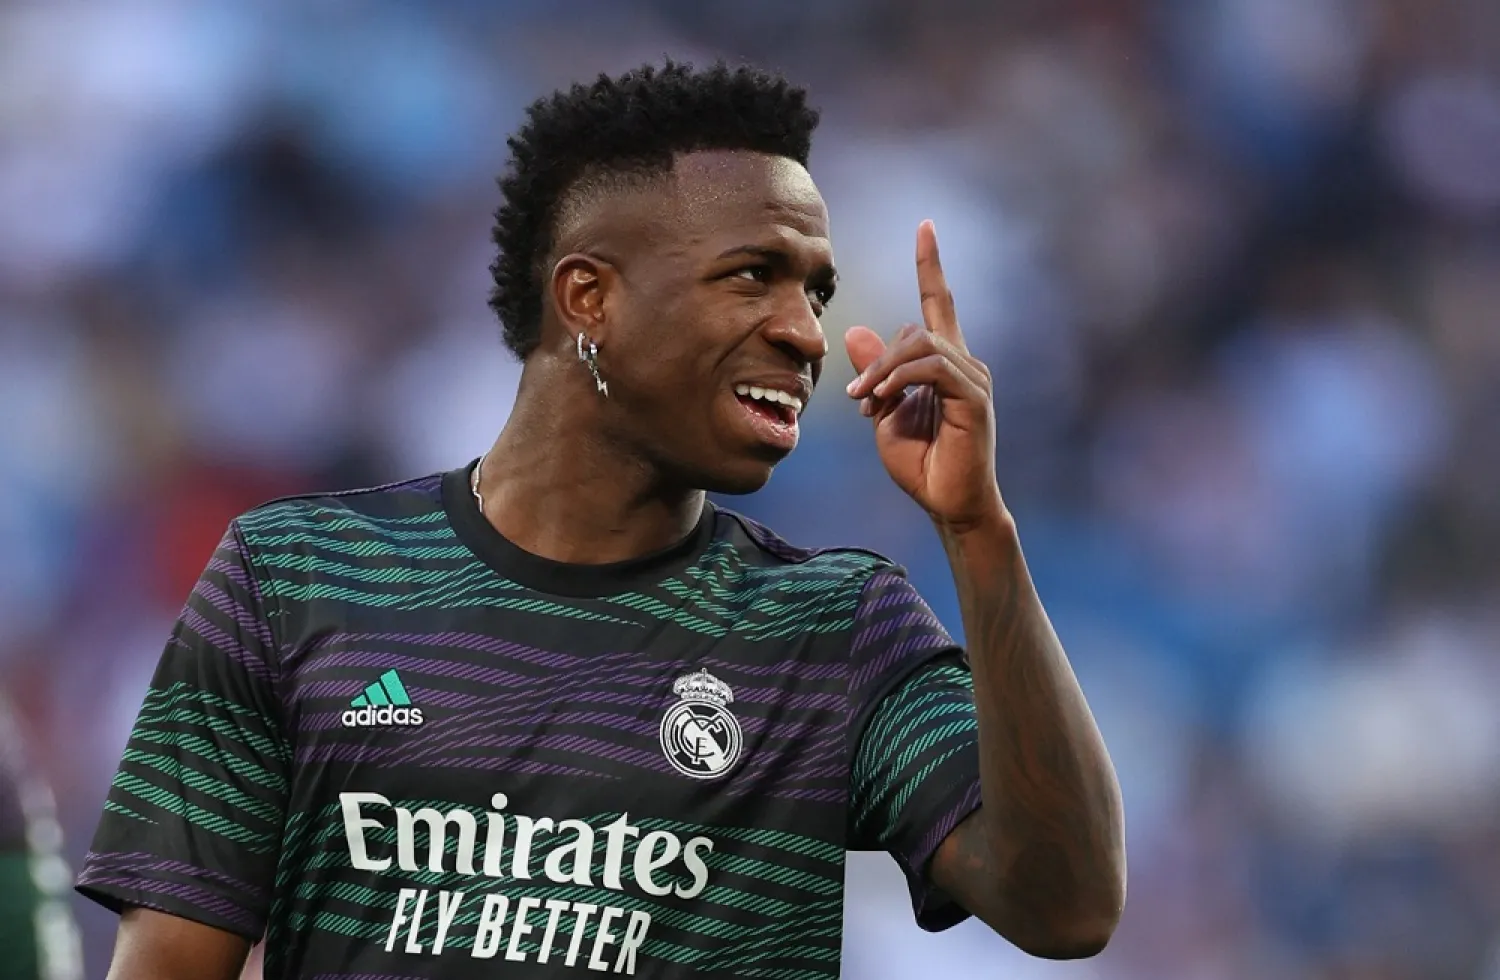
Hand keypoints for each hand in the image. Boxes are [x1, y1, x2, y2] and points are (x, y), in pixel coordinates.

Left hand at [845, 221, 1004, 531]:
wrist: (948, 506)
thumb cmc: (921, 465)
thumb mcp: (883, 412)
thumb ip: (873, 373)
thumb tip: (855, 331)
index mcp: (944, 364)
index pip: (939, 302)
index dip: (931, 264)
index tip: (925, 226)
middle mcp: (965, 363)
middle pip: (916, 328)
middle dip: (879, 359)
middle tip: (855, 397)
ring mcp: (973, 379)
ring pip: (922, 345)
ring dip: (884, 371)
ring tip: (864, 402)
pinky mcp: (973, 398)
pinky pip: (932, 368)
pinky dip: (900, 380)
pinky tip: (882, 401)